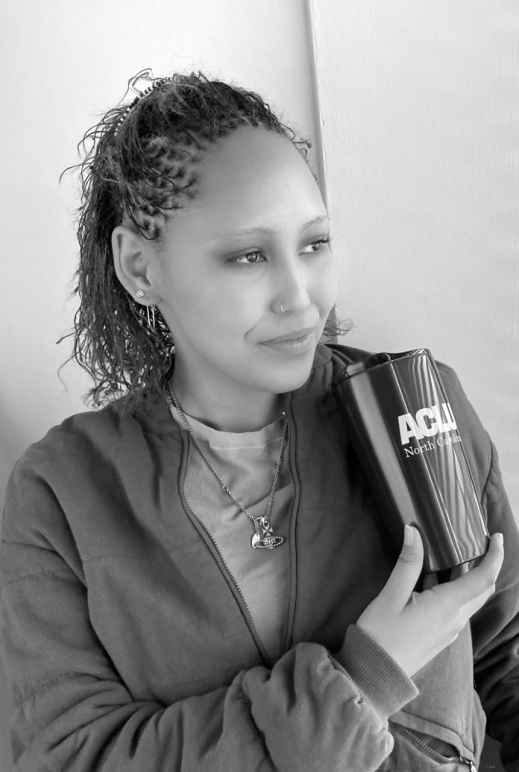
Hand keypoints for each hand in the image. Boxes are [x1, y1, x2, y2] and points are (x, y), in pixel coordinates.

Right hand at [356, 525, 503, 677]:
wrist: (375, 674)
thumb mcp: (391, 595)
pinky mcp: (440, 635)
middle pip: (482, 589)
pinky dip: (457, 590)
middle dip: (486, 564)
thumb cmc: (381, 634)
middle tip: (478, 542)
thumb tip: (414, 531)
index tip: (495, 537)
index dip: (494, 556)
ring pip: (471, 599)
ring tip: (455, 555)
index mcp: (447, 606)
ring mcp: (449, 630)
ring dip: (471, 577)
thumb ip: (408, 563)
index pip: (483, 578)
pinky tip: (435, 580)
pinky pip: (458, 608)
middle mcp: (455, 619)